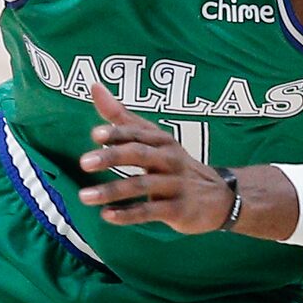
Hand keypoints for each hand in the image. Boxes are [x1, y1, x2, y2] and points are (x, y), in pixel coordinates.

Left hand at [77, 82, 233, 232]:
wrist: (219, 199)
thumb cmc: (174, 165)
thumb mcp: (153, 140)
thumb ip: (122, 117)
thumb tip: (94, 86)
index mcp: (162, 141)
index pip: (138, 133)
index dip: (117, 133)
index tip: (95, 134)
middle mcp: (170, 159)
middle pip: (139, 155)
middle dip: (111, 158)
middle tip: (84, 162)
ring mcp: (175, 185)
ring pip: (141, 185)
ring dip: (112, 190)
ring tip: (84, 196)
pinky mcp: (178, 210)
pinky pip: (150, 211)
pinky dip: (128, 214)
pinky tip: (106, 215)